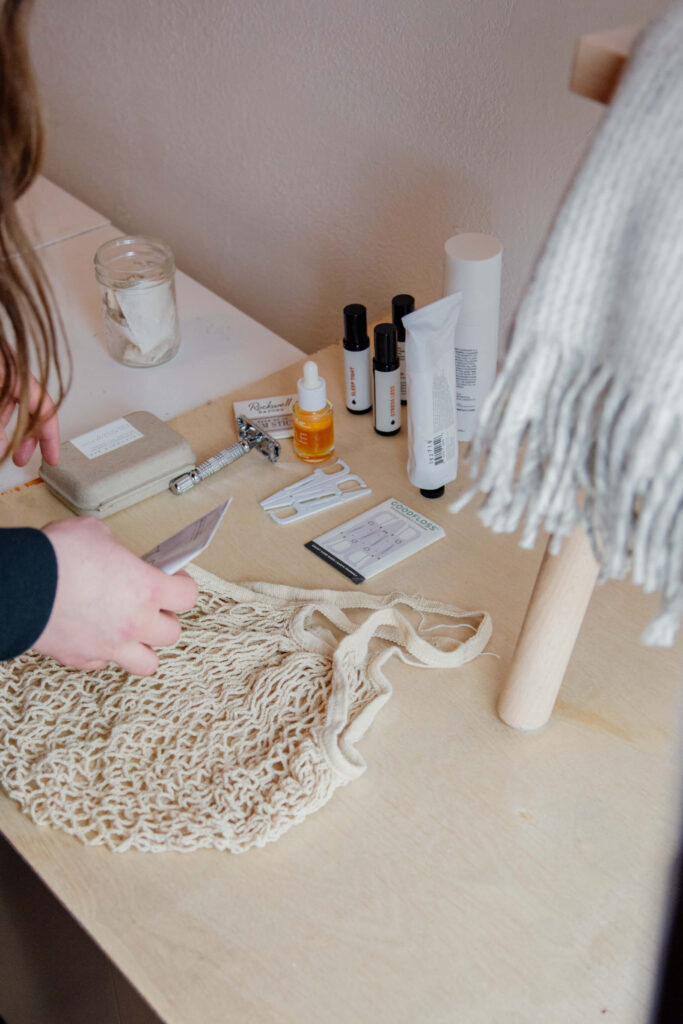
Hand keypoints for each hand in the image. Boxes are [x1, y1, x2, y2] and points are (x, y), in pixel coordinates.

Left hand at [0, 370, 59, 465]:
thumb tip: (3, 449)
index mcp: (23, 379)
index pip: (46, 412)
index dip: (50, 438)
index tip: (52, 457)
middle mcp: (17, 376)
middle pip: (32, 412)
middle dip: (27, 439)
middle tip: (21, 459)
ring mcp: (6, 375)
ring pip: (15, 407)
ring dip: (12, 430)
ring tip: (5, 448)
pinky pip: (3, 400)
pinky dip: (2, 418)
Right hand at [34, 517, 198, 674]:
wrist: (18, 585)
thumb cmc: (56, 556)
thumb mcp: (93, 533)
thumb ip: (112, 546)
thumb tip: (108, 551)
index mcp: (147, 589)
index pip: (188, 596)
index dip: (182, 586)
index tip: (174, 581)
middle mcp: (135, 623)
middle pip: (172, 633)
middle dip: (164, 619)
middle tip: (151, 607)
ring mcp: (110, 646)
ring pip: (147, 663)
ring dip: (144, 647)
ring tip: (132, 632)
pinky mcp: (82, 659)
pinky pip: (104, 662)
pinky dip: (104, 652)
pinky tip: (95, 635)